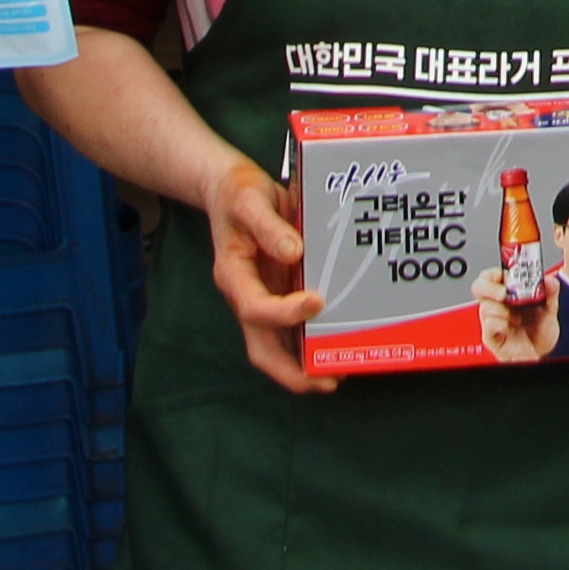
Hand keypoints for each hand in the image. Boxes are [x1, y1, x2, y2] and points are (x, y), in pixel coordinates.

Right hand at [200, 158, 334, 396]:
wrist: (230, 188)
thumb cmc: (238, 193)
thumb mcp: (249, 199)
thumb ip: (268, 226)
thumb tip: (294, 252)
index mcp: (233, 275)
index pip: (254, 307)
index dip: (283, 312)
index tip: (315, 302)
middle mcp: (246, 296)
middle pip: (261, 347)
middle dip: (291, 371)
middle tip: (327, 381)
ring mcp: (261, 298)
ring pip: (276, 345)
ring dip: (302, 365)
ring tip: (338, 373)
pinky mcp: (277, 294)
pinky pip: (291, 327)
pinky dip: (309, 342)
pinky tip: (335, 346)